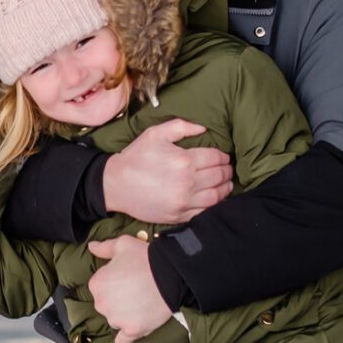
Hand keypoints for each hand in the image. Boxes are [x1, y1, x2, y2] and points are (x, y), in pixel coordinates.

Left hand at [86, 235, 172, 342]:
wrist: (172, 274)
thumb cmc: (146, 258)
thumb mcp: (123, 244)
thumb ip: (104, 247)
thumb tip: (91, 247)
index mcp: (97, 284)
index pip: (100, 287)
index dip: (114, 282)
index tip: (127, 278)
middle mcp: (101, 304)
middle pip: (106, 305)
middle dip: (117, 300)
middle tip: (136, 290)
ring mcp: (116, 319)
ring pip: (115, 320)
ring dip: (124, 316)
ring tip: (141, 305)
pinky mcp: (132, 330)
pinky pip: (122, 341)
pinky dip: (125, 340)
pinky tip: (129, 333)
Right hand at [100, 120, 232, 224]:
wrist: (115, 185)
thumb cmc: (135, 157)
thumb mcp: (155, 134)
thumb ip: (181, 126)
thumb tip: (204, 128)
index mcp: (184, 160)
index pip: (216, 157)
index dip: (223, 156)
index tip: (223, 157)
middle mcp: (187, 182)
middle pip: (219, 176)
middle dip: (226, 171)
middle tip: (227, 169)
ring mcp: (184, 201)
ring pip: (217, 195)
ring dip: (225, 188)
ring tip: (226, 183)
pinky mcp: (179, 215)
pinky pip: (205, 212)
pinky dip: (214, 205)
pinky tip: (215, 199)